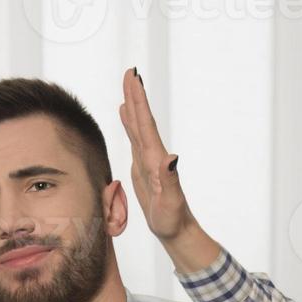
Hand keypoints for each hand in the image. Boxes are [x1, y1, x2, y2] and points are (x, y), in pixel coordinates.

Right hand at [118, 67, 221, 271]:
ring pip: (137, 127)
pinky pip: (134, 139)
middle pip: (142, 120)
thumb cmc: (173, 220)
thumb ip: (170, 180)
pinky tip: (125, 115)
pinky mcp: (143, 167)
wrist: (177, 230)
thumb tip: (171, 158)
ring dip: (132, 106)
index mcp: (156, 160)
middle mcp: (153, 156)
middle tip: (130, 72)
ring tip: (127, 86)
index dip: (139, 102)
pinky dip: (129, 124)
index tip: (134, 79)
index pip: (146, 126)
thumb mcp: (171, 202)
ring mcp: (148, 160)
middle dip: (135, 96)